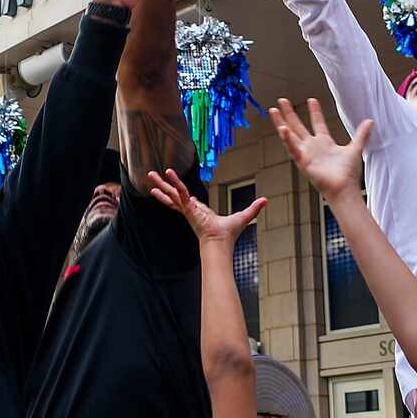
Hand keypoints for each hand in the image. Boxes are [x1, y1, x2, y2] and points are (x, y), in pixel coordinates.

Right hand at [143, 167, 261, 248]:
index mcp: (199, 211)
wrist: (221, 244)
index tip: (179, 189)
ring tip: (149, 174)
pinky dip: (175, 185)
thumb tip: (266, 200)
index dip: (184, 193)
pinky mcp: (189, 209)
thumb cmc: (229, 235)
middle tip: (151, 176)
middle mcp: (190, 209)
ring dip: (161, 183)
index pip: (188, 200)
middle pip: (173, 195)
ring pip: (172, 193)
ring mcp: (187, 209)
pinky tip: (169, 175)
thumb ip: (254, 208)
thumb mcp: (243, 217)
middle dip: (163, 186)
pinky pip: (181, 194)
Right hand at [267, 97, 370, 204]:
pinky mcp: (302, 161)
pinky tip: (282, 129)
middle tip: (281, 100)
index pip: (317, 123)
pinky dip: (287, 139)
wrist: (344, 188)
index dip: (315, 111)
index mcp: (324, 143)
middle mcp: (313, 147)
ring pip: (290, 135)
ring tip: (273, 111)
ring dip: (281, 123)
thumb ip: (361, 134)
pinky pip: (292, 148)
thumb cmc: (348, 173)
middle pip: (298, 126)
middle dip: (289, 113)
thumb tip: (371, 120)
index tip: (312, 99)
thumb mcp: (355, 148)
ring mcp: (306, 153)